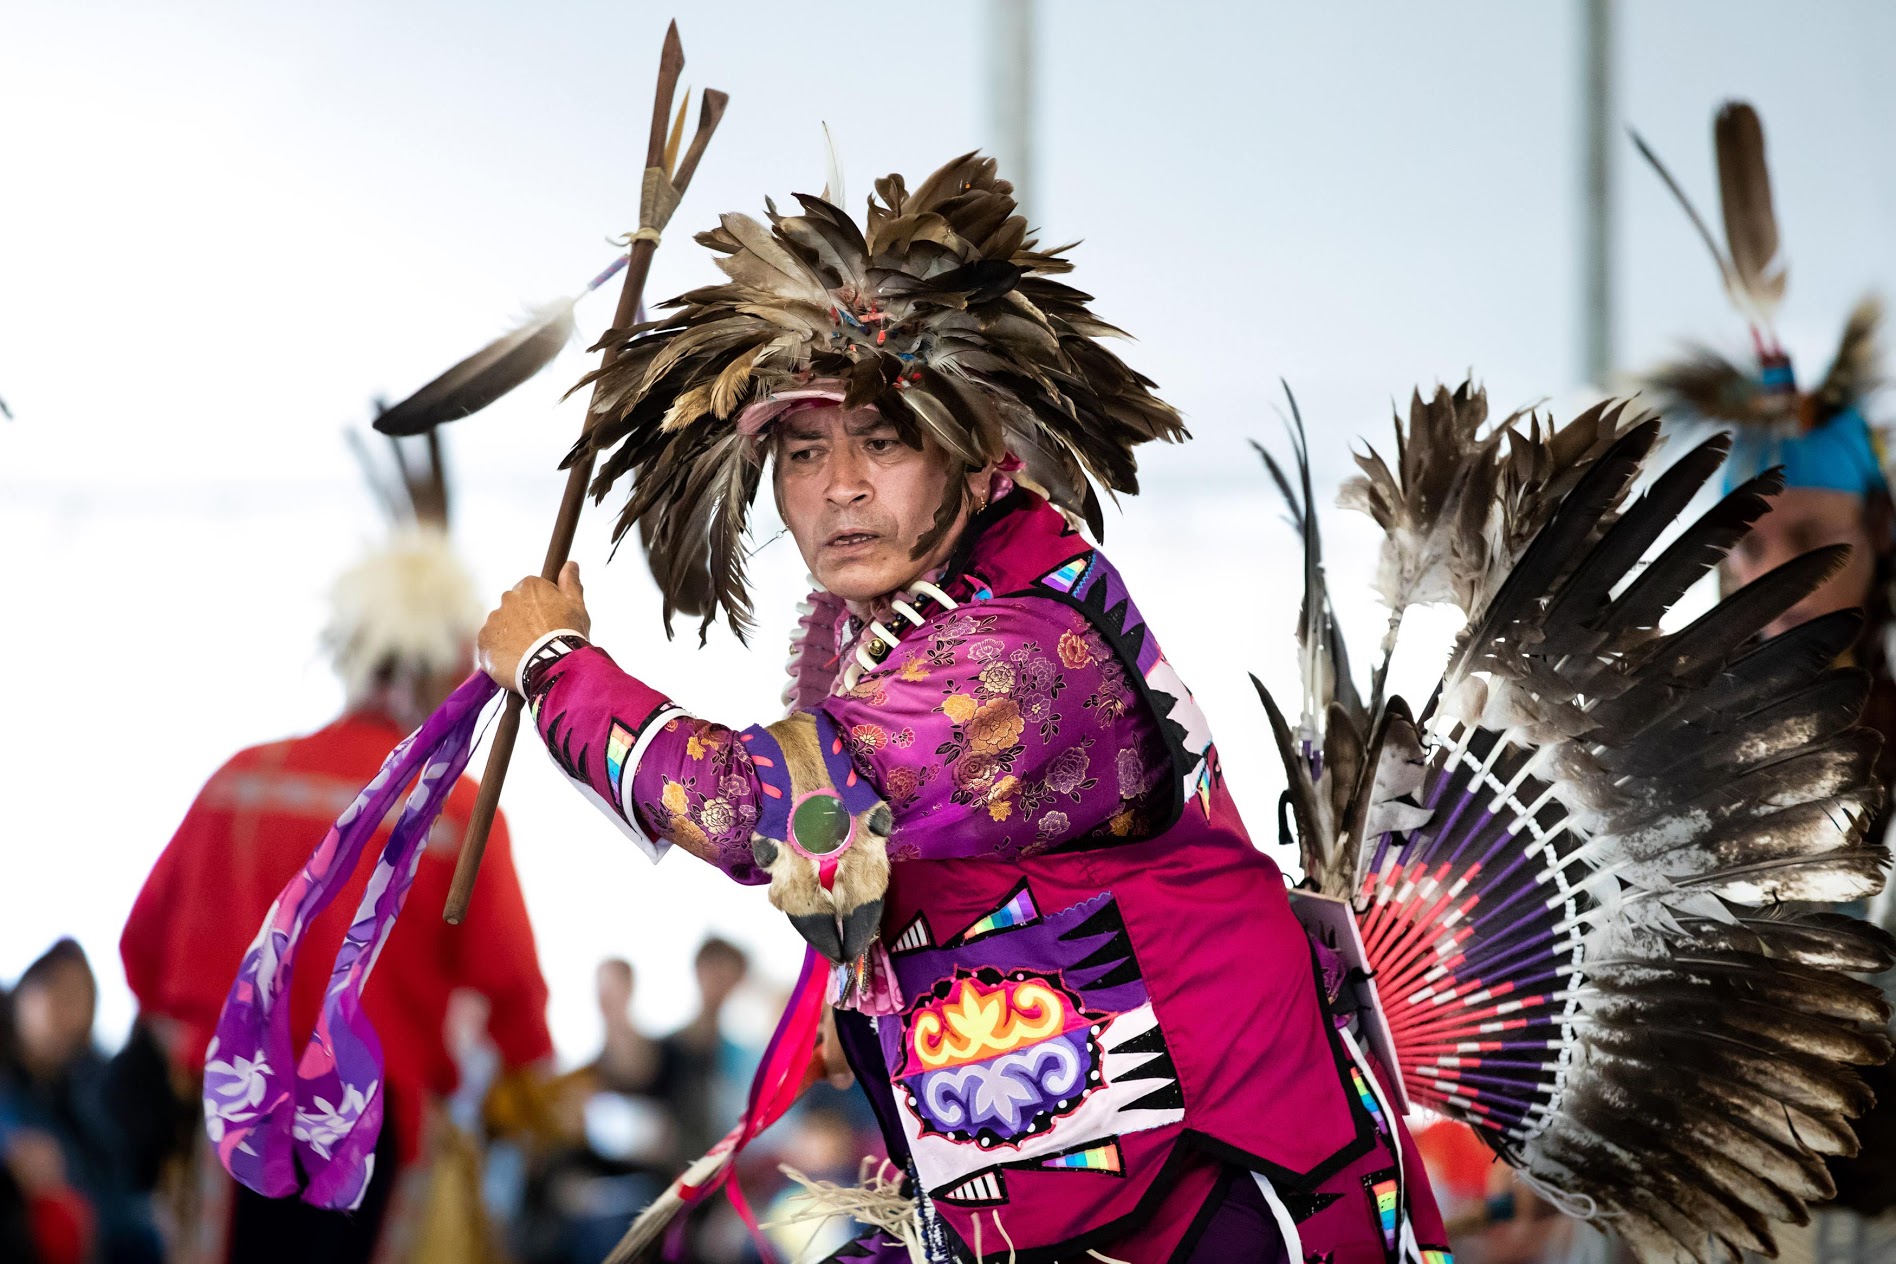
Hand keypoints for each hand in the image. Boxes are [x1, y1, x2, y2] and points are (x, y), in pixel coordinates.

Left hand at [478, 560, 591, 690]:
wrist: (552, 665)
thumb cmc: (567, 634)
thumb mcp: (577, 606)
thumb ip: (570, 583)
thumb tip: (570, 564)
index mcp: (528, 587)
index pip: (530, 591)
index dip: (540, 607)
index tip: (548, 622)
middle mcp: (507, 599)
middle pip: (513, 607)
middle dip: (523, 620)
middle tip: (538, 639)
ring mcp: (493, 620)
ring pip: (501, 626)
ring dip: (511, 636)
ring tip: (528, 653)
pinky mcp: (484, 641)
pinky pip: (490, 644)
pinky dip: (500, 651)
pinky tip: (515, 660)